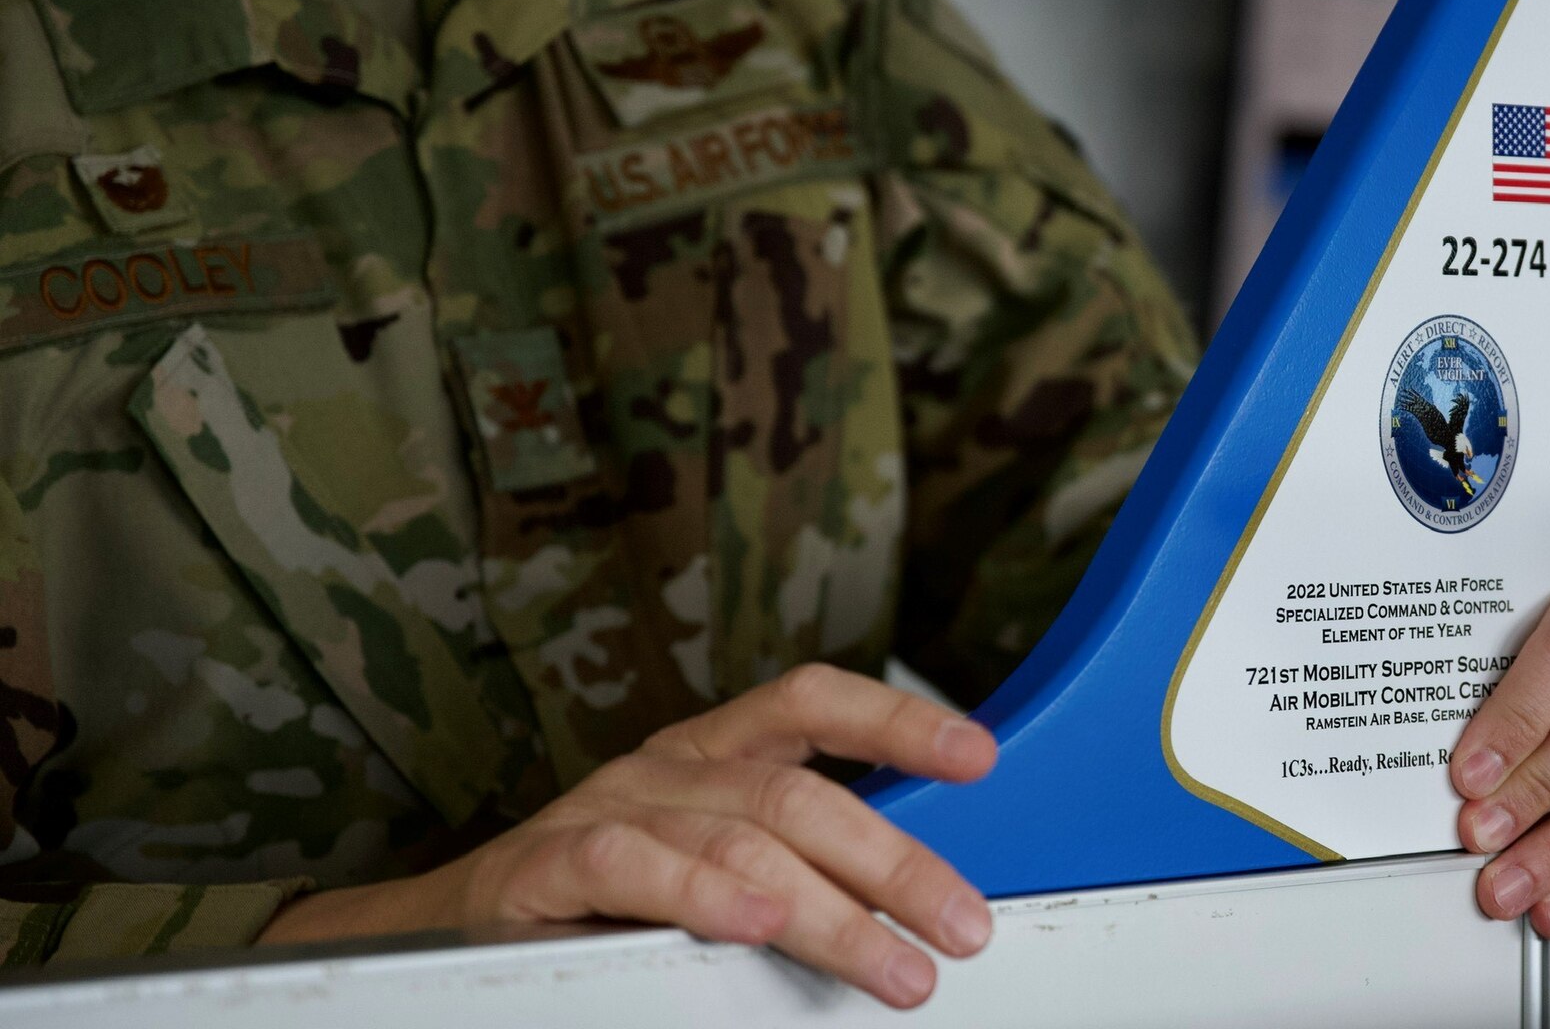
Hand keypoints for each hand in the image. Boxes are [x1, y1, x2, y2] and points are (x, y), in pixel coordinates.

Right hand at [260, 664, 998, 1007]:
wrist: (453, 937)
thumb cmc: (606, 905)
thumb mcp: (713, 863)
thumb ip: (797, 867)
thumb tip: (913, 907)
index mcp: (714, 753)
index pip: (813, 700)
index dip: (897, 717)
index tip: (977, 757)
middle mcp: (669, 766)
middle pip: (800, 793)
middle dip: (896, 862)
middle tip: (963, 927)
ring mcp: (607, 809)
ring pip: (738, 839)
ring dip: (831, 910)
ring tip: (894, 969)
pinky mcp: (546, 867)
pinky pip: (632, 868)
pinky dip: (701, 895)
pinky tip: (756, 925)